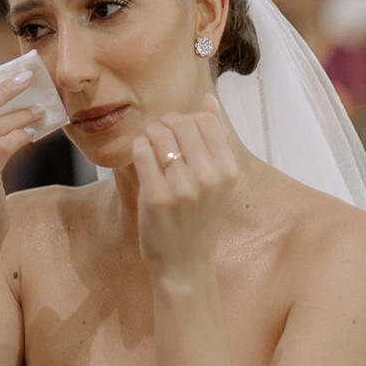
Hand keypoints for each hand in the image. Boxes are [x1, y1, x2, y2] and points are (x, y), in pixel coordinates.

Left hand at [132, 97, 237, 283]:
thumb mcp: (218, 182)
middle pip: (180, 122)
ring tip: (149, 150)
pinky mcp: (157, 197)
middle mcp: (209, 178)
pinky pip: (141, 151)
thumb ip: (215, 139)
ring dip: (149, 136)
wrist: (184, 264)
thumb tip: (209, 101)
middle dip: (164, 124)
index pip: (205, 120)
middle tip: (158, 139)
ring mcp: (183, 188)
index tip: (176, 134)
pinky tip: (141, 161)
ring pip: (158, 134)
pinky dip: (137, 149)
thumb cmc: (198, 219)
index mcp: (228, 171)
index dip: (185, 120)